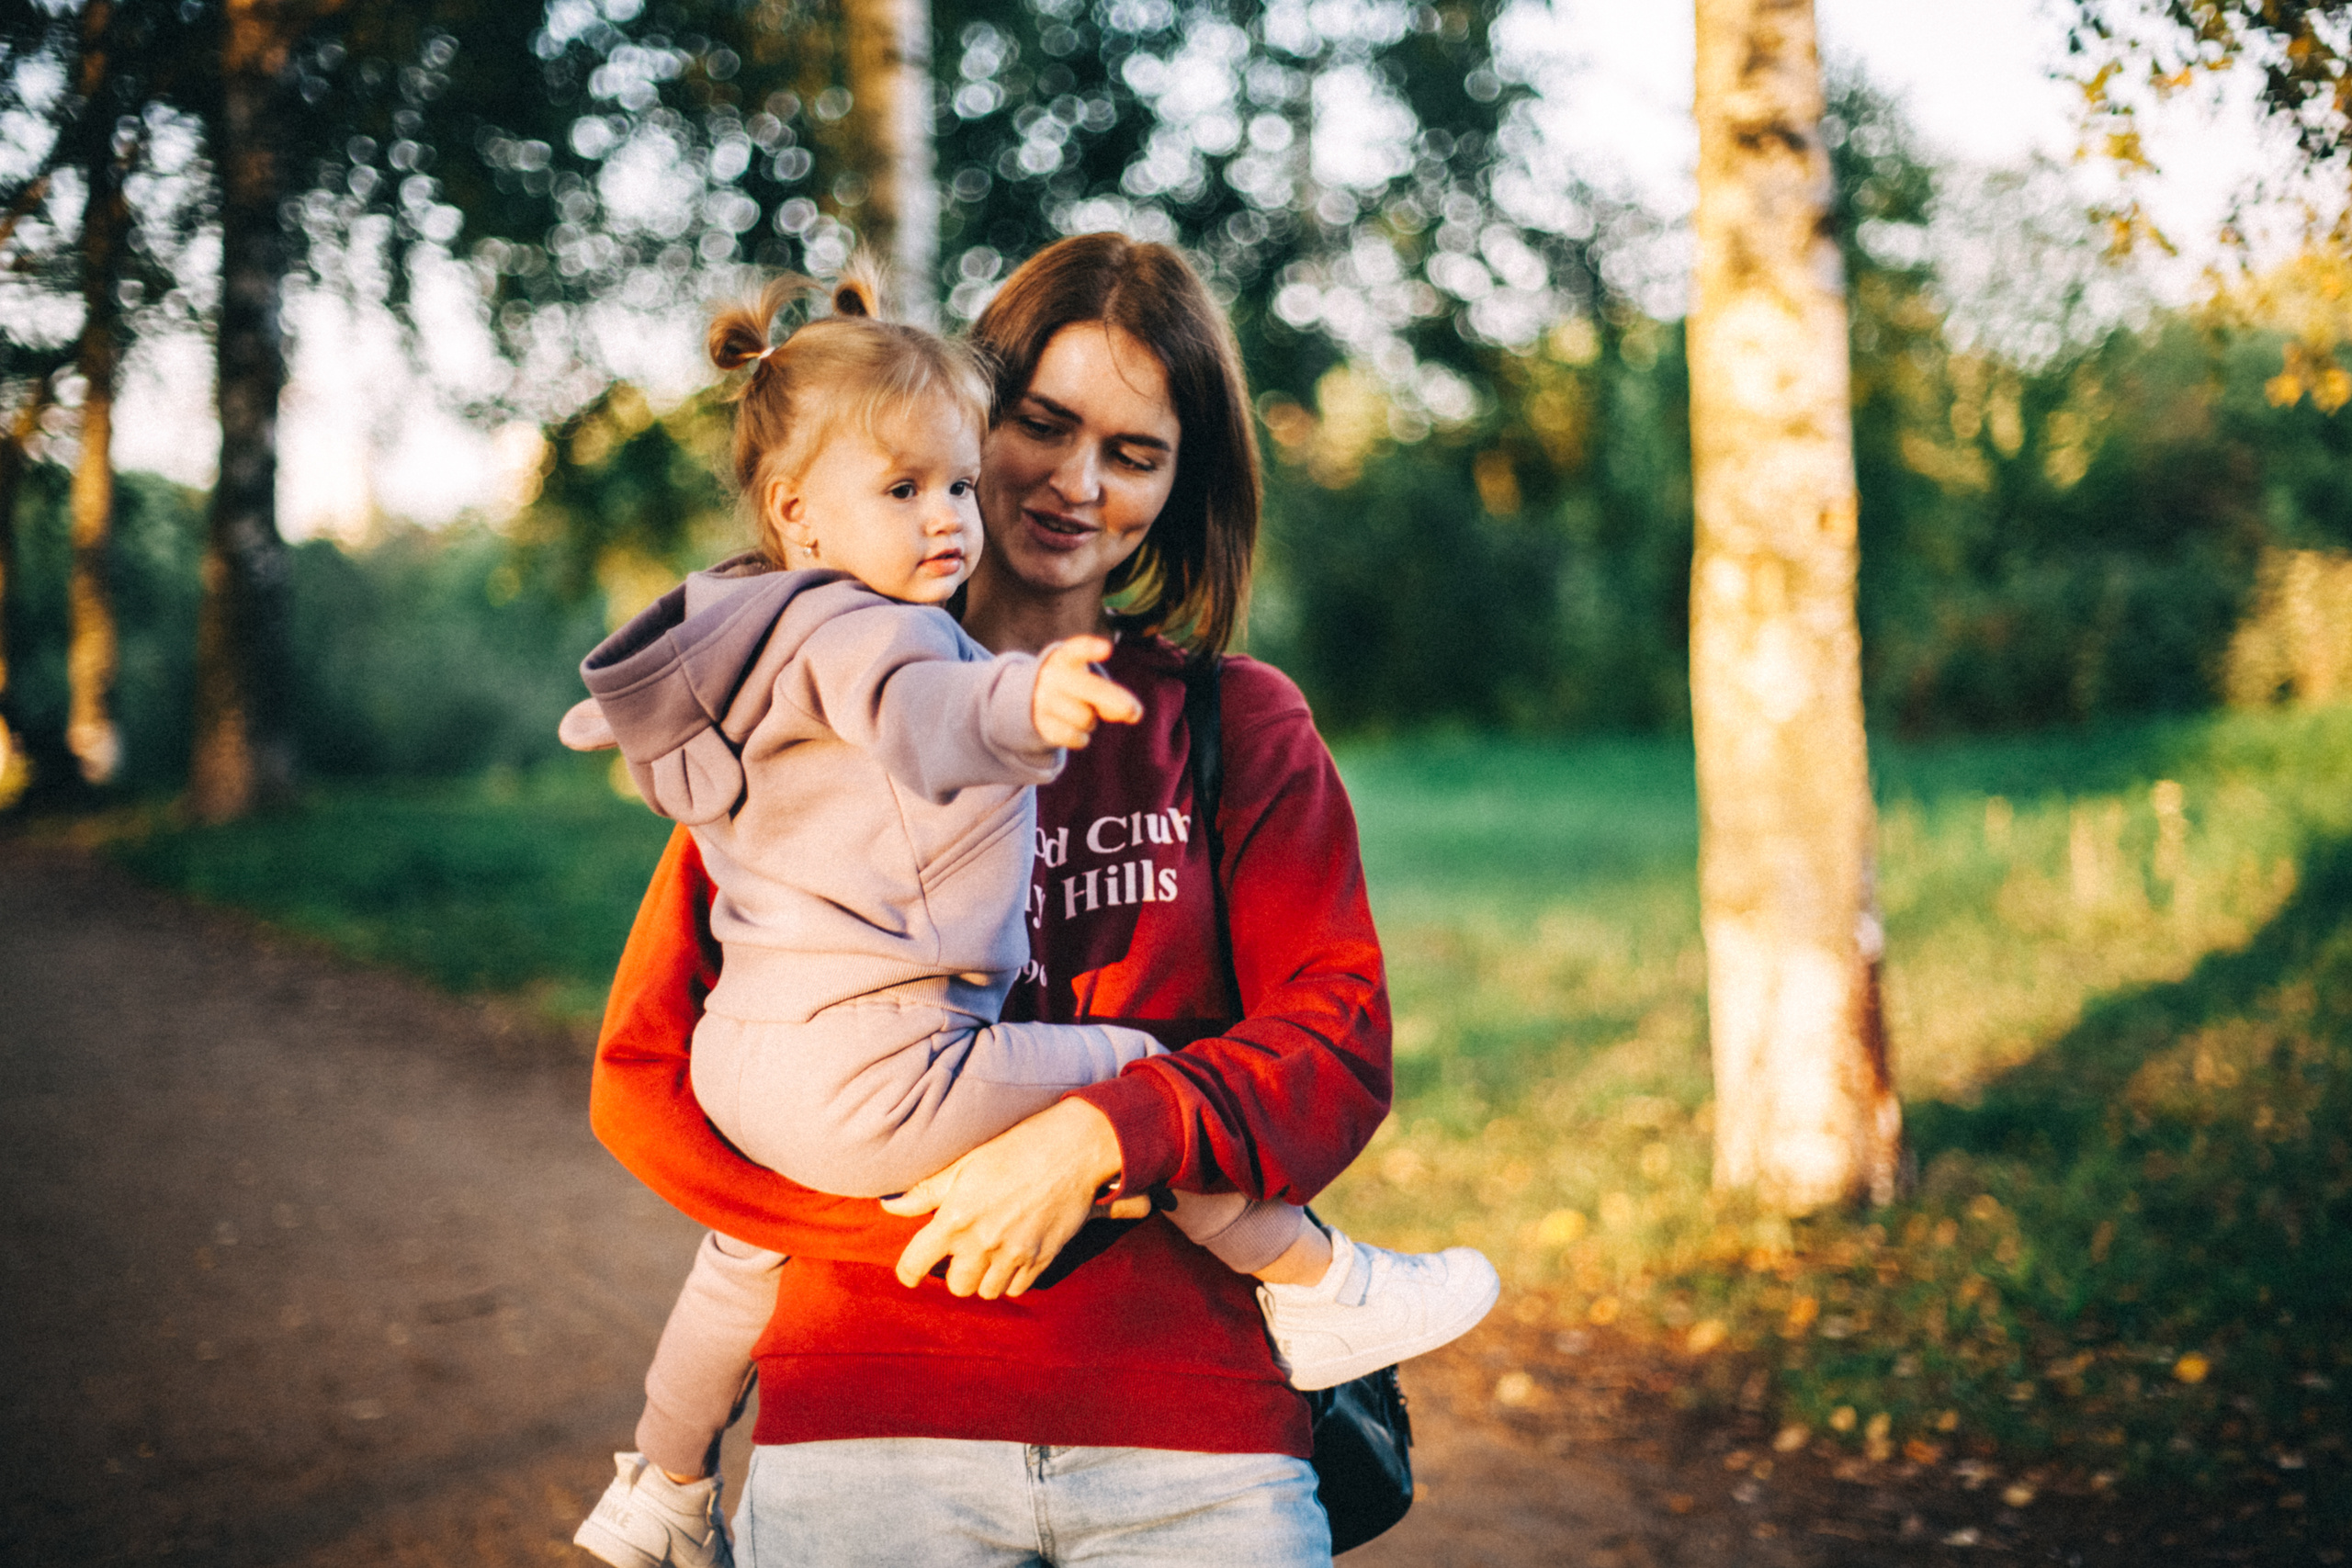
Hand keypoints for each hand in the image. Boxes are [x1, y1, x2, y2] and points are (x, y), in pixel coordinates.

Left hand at [879, 1098, 1127, 1297]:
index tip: (911, 1273)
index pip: (916, 1264)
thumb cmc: (1014, 1150)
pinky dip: (1011, 1278)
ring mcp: (1014, 1255)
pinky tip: (1012, 1256)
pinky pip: (1017, 1289)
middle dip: (955, 1272)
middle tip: (962, 1253)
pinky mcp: (1042, 1259)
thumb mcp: (964, 1165)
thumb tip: (889, 1206)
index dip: (909, 1273)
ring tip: (988, 1255)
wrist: (1072, 1149)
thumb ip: (925, 1192)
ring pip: (987, 1291)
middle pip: (956, 1286)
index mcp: (956, 1218)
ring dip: (983, 1278)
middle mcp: (982, 1243)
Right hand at [1032, 637, 1142, 750]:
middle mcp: (1052, 676)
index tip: (1107, 648)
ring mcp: (1044, 700)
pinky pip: (1074, 736)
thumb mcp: (1091, 683)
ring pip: (1086, 717)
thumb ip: (1113, 695)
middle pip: (1091, 689)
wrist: (1030, 698)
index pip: (1077, 650)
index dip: (1091, 649)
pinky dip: (1081, 737)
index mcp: (1066, 658)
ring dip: (1091, 721)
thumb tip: (1133, 714)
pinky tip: (1074, 730)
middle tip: (1136, 714)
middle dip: (1115, 700)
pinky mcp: (1041, 724)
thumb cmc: (1075, 687)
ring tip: (1081, 713)